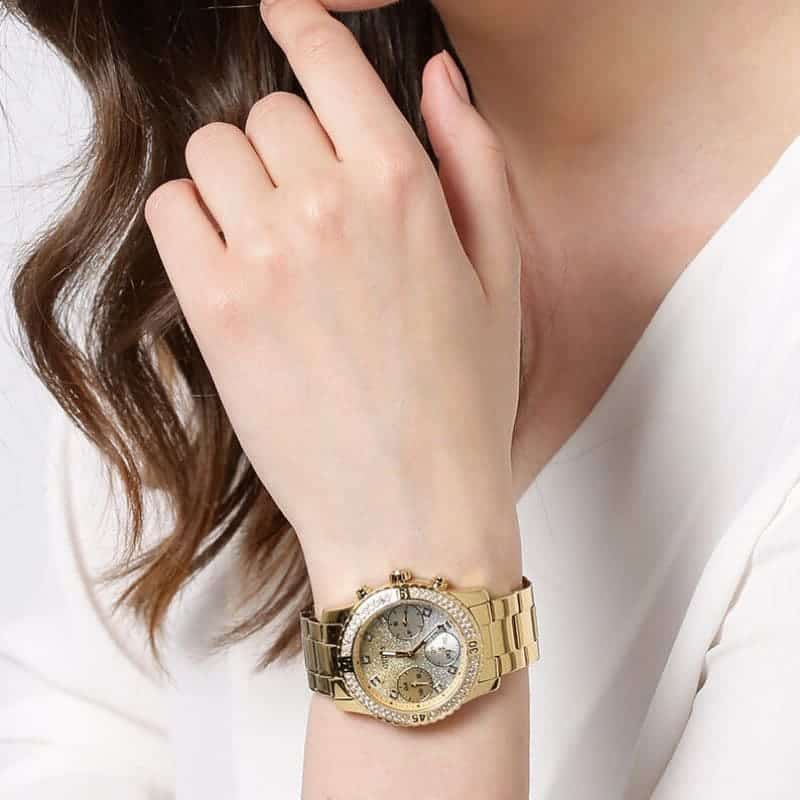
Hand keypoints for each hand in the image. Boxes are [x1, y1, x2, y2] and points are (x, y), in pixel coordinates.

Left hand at [143, 0, 523, 606]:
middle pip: (266, 112)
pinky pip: (172, 211)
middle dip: (285, 145)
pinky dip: (195, 225)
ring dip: (237, 182)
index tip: (286, 18)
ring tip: (272, 243)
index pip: (327, 62)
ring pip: (212, 152)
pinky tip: (236, 270)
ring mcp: (265, 256)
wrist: (408, 507)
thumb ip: (471, 161)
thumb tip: (437, 77)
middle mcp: (329, 207)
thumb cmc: (461, 400)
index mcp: (404, 188)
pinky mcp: (214, 310)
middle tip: (308, 207)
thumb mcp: (498, 276)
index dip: (303, 30)